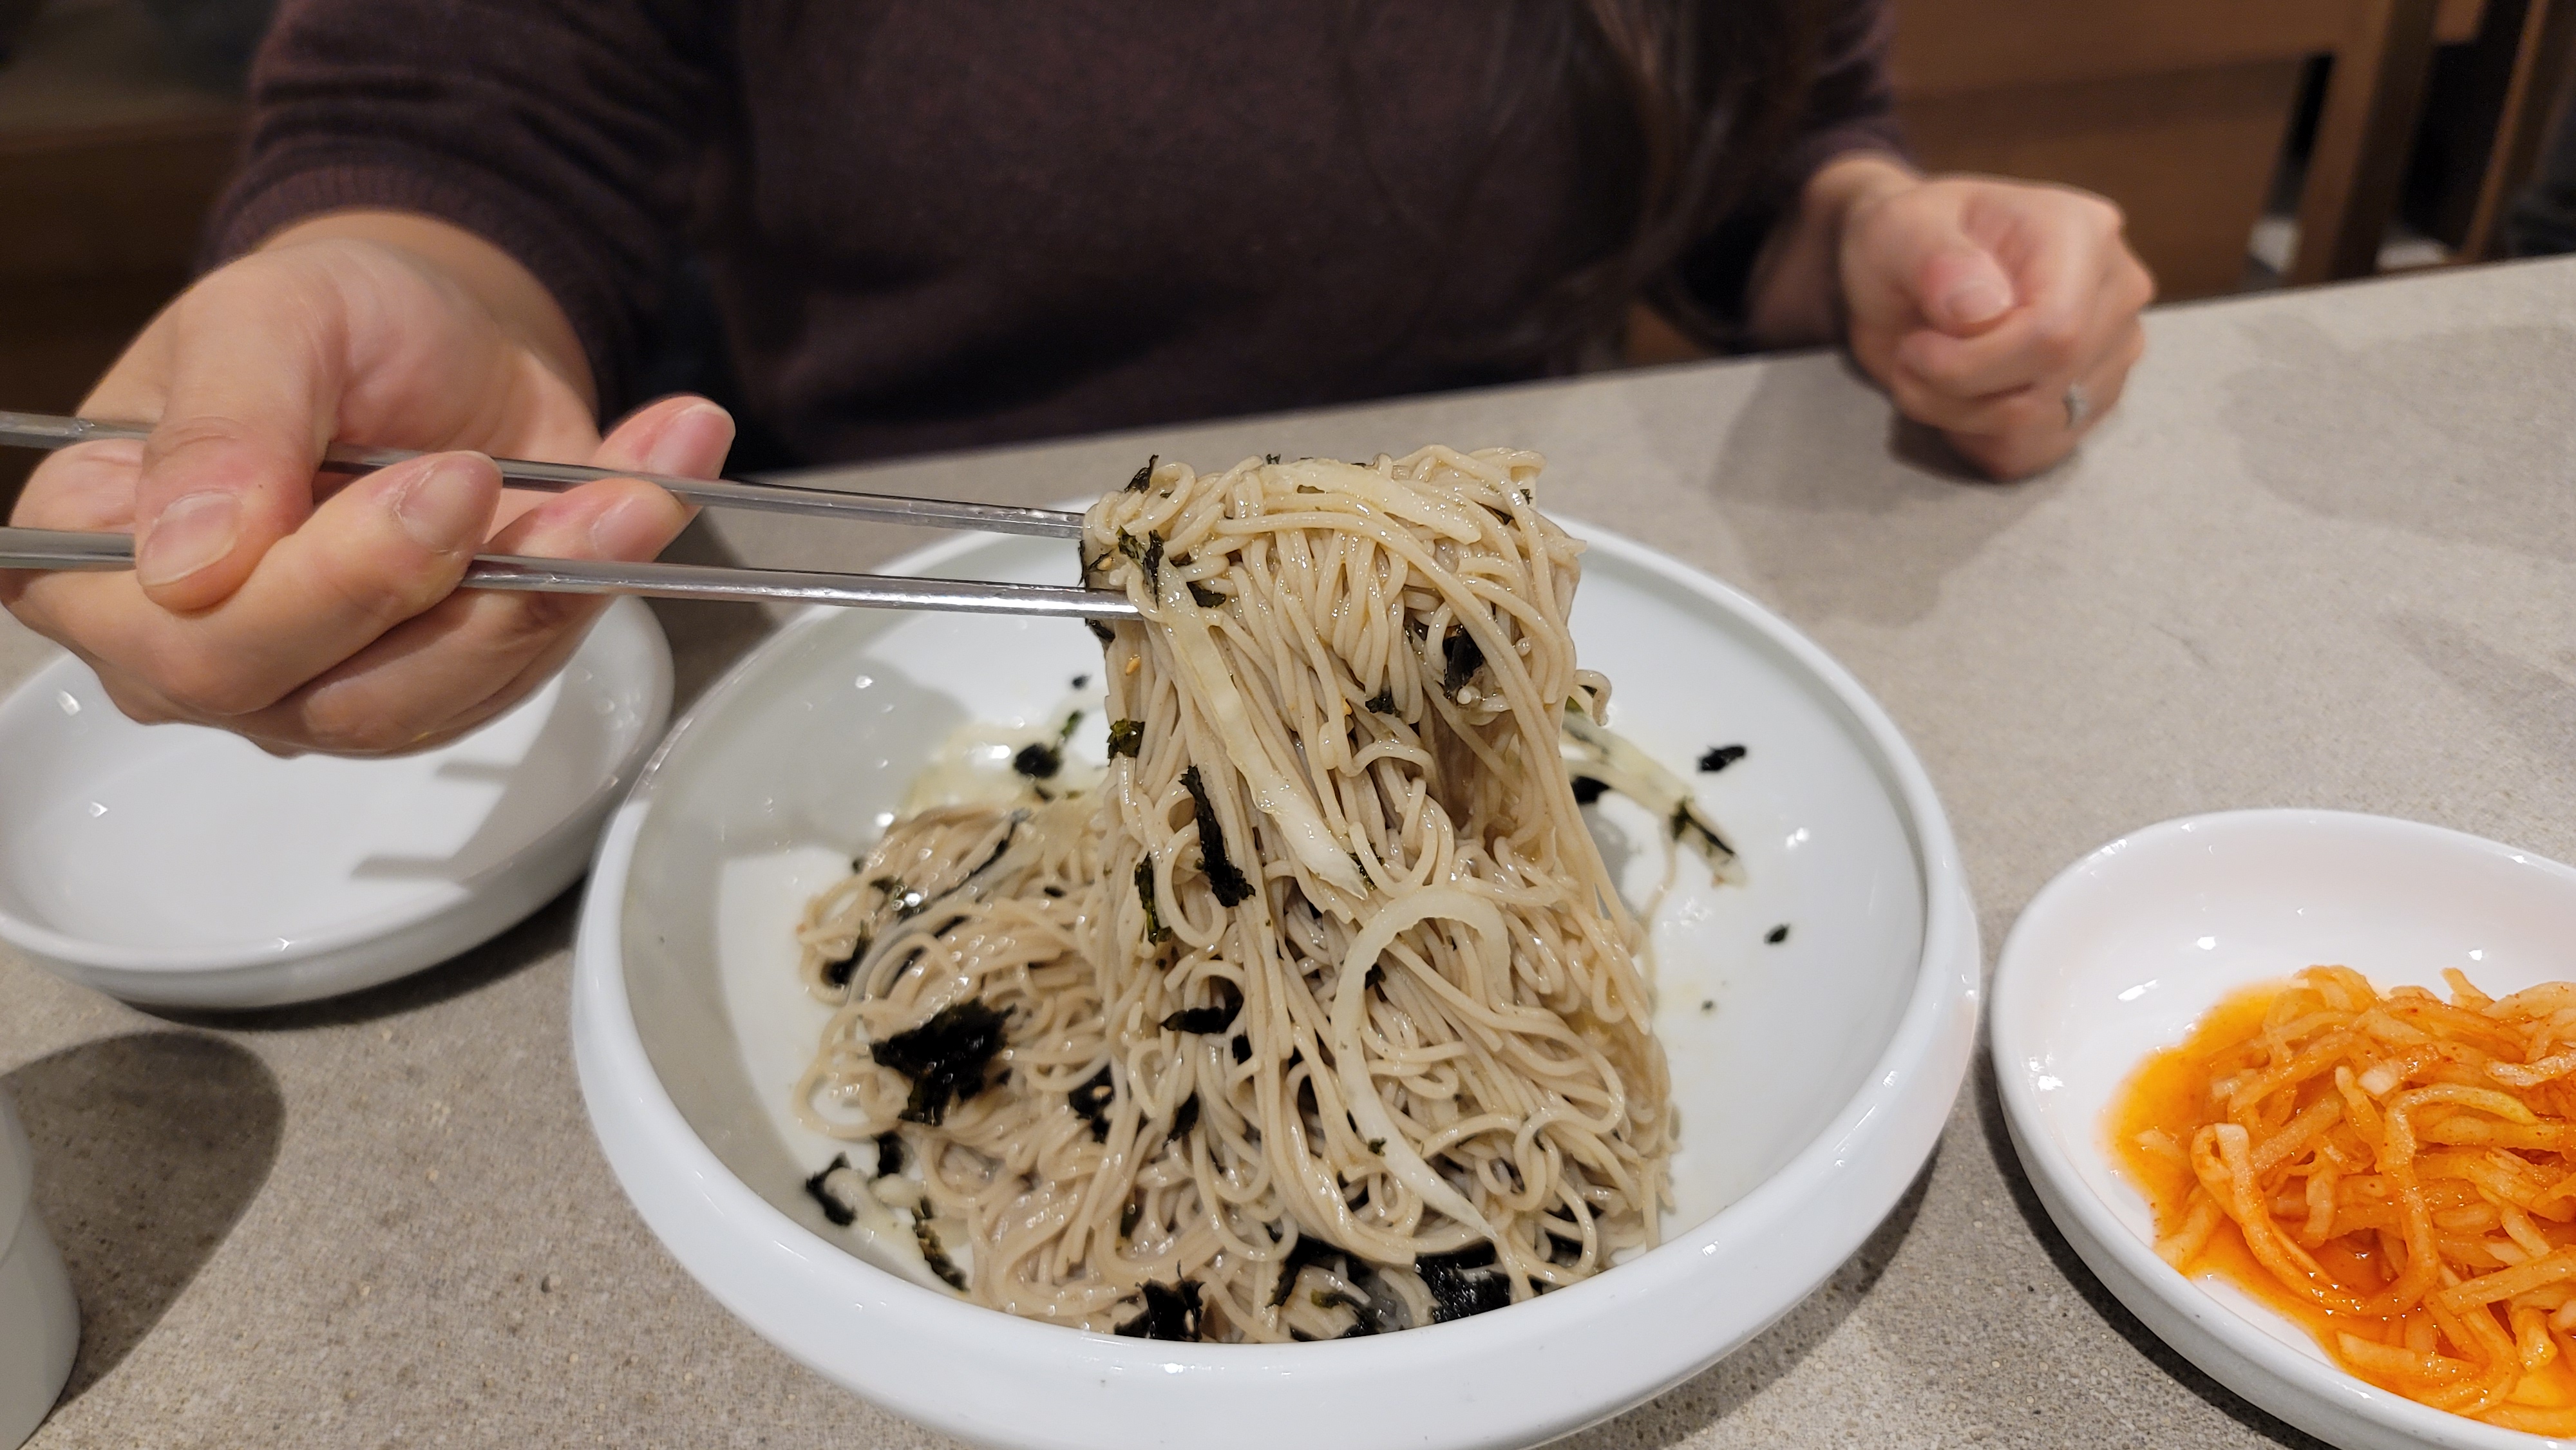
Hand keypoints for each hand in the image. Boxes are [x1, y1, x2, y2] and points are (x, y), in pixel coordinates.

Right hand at [0, 224, 732, 753]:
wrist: (439, 329)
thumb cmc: (328, 319)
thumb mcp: (266, 320)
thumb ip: (221, 428)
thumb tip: (189, 564)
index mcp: (105, 564)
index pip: (192, 644)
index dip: (322, 586)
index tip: (434, 483)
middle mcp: (204, 651)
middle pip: (322, 698)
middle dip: (441, 590)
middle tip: (497, 477)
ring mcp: (332, 681)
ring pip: (444, 695)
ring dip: (551, 589)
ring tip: (627, 483)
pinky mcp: (452, 678)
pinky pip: (532, 662)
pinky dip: (605, 576)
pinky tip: (653, 485)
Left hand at [1840, 172, 2154, 479]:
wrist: (1914, 264)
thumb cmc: (1912, 236)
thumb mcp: (1900, 227)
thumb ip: (1936, 261)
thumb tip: (1979, 311)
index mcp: (2082, 232)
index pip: (2055, 333)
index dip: (1972, 364)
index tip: (1915, 349)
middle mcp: (2118, 291)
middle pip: (2047, 388)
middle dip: (1953, 392)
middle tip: (1909, 357)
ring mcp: (2114, 350)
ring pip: (2038, 430)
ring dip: (1958, 417)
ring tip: (1927, 372)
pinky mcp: (2092, 401)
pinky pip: (2035, 452)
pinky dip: (1979, 440)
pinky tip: (1958, 396)